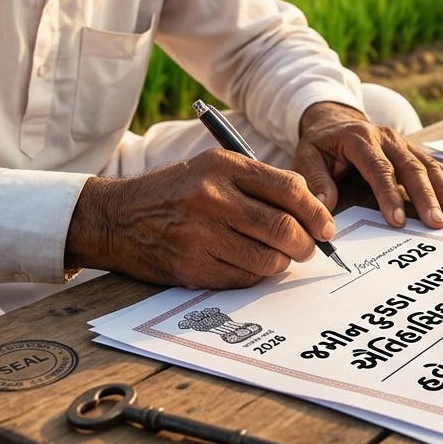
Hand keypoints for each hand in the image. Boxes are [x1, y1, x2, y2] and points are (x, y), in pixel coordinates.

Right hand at [64, 149, 336, 288]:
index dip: (317, 213)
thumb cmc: (173, 193)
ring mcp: (202, 235)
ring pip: (269, 258)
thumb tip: (309, 207)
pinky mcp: (193, 266)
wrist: (116, 218)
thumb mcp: (211, 169)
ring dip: (283, 263)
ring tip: (280, 258)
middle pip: (284, 228)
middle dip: (307, 245)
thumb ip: (257, 182)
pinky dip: (257, 275)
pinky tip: (250, 264)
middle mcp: (213, 198)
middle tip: (309, 249)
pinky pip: (244, 277)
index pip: (290, 189)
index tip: (326, 227)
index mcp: (223, 167)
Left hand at [293, 101, 442, 228]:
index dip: (389, 195)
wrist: (334, 120)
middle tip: (436, 223)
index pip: (378, 168)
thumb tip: (325, 207)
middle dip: (426, 197)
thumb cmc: (320, 145)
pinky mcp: (412, 149)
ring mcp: (403, 142)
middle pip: (411, 167)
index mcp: (359, 139)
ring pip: (428, 165)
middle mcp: (386, 138)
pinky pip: (435, 164)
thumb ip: (315, 181)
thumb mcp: (307, 158)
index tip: (397, 221)